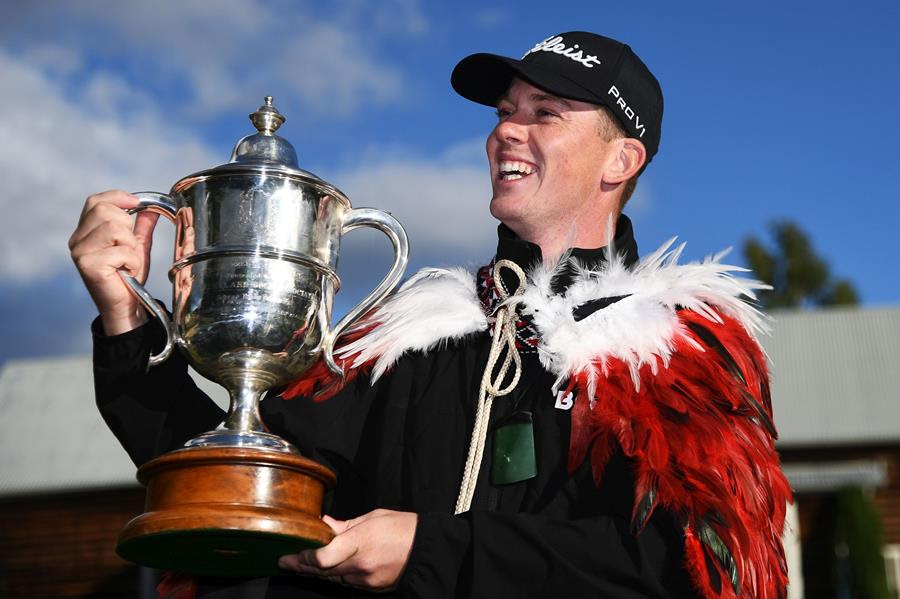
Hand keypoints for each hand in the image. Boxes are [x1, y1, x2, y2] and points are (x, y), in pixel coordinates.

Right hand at [69, 190, 158, 334]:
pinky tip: (126, 271)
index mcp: (84, 232)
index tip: (136, 203)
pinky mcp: (89, 265)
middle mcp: (77, 240)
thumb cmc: (128, 277)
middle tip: (129, 246)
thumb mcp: (137, 247)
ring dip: (130, 245)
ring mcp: (80, 253)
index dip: (117, 197)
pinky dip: (131, 261)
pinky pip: (120, 251)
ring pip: (113, 228)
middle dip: (126, 225)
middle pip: (104, 210)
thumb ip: (142, 227)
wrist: (126, 306)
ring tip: (127, 260)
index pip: (95, 201)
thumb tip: (152, 208)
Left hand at [279, 509, 417, 591]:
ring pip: (333, 578)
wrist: (427, 550)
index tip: (294, 554)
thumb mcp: (373, 517)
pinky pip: (347, 583)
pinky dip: (336, 576)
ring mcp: (366, 579)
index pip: (323, 557)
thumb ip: (346, 524)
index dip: (305, 559)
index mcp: (360, 541)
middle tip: (286, 562)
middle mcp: (361, 564)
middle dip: (302, 566)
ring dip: (318, 572)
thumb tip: (325, 525)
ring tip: (301, 565)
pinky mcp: (371, 588)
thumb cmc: (403, 528)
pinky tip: (328, 570)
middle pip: (323, 571)